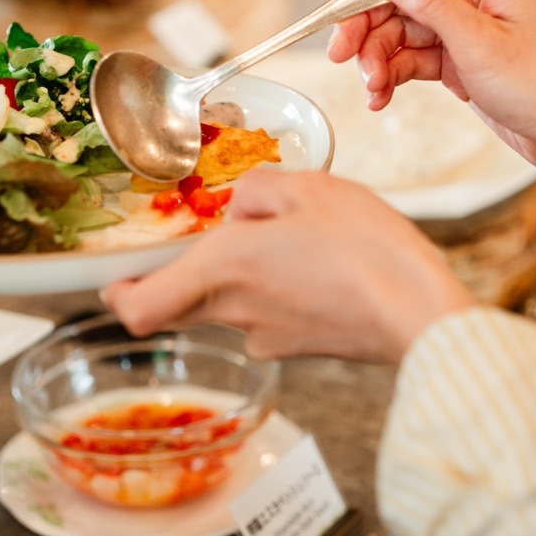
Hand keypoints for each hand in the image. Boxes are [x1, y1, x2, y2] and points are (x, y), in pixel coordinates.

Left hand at [100, 170, 475, 363]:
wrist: (419, 313)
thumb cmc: (367, 249)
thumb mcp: (309, 188)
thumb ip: (257, 191)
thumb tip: (242, 210)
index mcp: (224, 267)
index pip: (139, 308)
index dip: (118, 295)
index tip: (116, 277)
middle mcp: (234, 310)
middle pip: (181, 303)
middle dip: (185, 272)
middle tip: (208, 238)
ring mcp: (266, 336)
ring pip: (226, 305)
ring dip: (239, 276)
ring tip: (288, 240)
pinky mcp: (298, 347)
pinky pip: (266, 316)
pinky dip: (277, 292)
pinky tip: (317, 266)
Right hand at [328, 0, 535, 208]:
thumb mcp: (480, 44)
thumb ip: (430, 3)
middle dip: (367, 20)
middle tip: (340, 52)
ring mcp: (467, 27)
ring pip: (402, 27)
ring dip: (377, 55)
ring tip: (370, 86)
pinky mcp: (461, 59)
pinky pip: (413, 57)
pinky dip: (392, 74)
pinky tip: (381, 96)